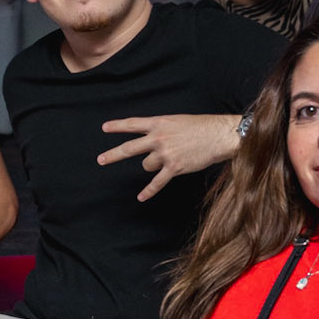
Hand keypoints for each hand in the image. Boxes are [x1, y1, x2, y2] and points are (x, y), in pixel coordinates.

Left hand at [99, 113, 238, 197]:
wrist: (218, 135)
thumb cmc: (201, 127)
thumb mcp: (177, 121)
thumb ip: (161, 129)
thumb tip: (150, 141)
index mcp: (159, 123)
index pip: (133, 124)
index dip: (117, 126)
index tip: (105, 128)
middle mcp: (159, 138)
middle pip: (129, 148)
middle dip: (113, 155)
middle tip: (100, 160)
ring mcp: (165, 153)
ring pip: (147, 166)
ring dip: (153, 166)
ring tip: (168, 160)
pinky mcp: (174, 167)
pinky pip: (157, 182)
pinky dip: (149, 191)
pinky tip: (141, 197)